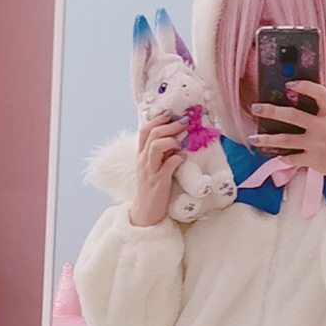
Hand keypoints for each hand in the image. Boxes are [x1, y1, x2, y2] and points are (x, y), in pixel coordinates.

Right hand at [130, 112, 185, 226]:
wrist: (145, 213)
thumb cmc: (152, 189)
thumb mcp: (153, 168)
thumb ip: (160, 154)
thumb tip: (175, 139)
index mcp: (141, 155)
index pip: (144, 130)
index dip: (157, 119)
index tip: (170, 113)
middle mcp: (143, 160)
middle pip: (151, 134)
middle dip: (168, 125)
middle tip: (183, 121)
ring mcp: (150, 171)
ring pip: (155, 146)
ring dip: (171, 140)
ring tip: (182, 142)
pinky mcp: (158, 183)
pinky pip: (167, 166)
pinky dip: (177, 159)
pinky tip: (184, 158)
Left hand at [249, 82, 325, 202]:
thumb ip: (320, 110)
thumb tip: (293, 96)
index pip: (319, 94)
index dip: (305, 86)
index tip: (289, 83)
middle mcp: (323, 127)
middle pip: (293, 116)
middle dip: (272, 111)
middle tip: (256, 108)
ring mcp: (316, 145)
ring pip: (286, 140)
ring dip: (267, 139)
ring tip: (253, 138)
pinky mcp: (312, 160)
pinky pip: (291, 157)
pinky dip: (282, 157)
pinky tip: (274, 154)